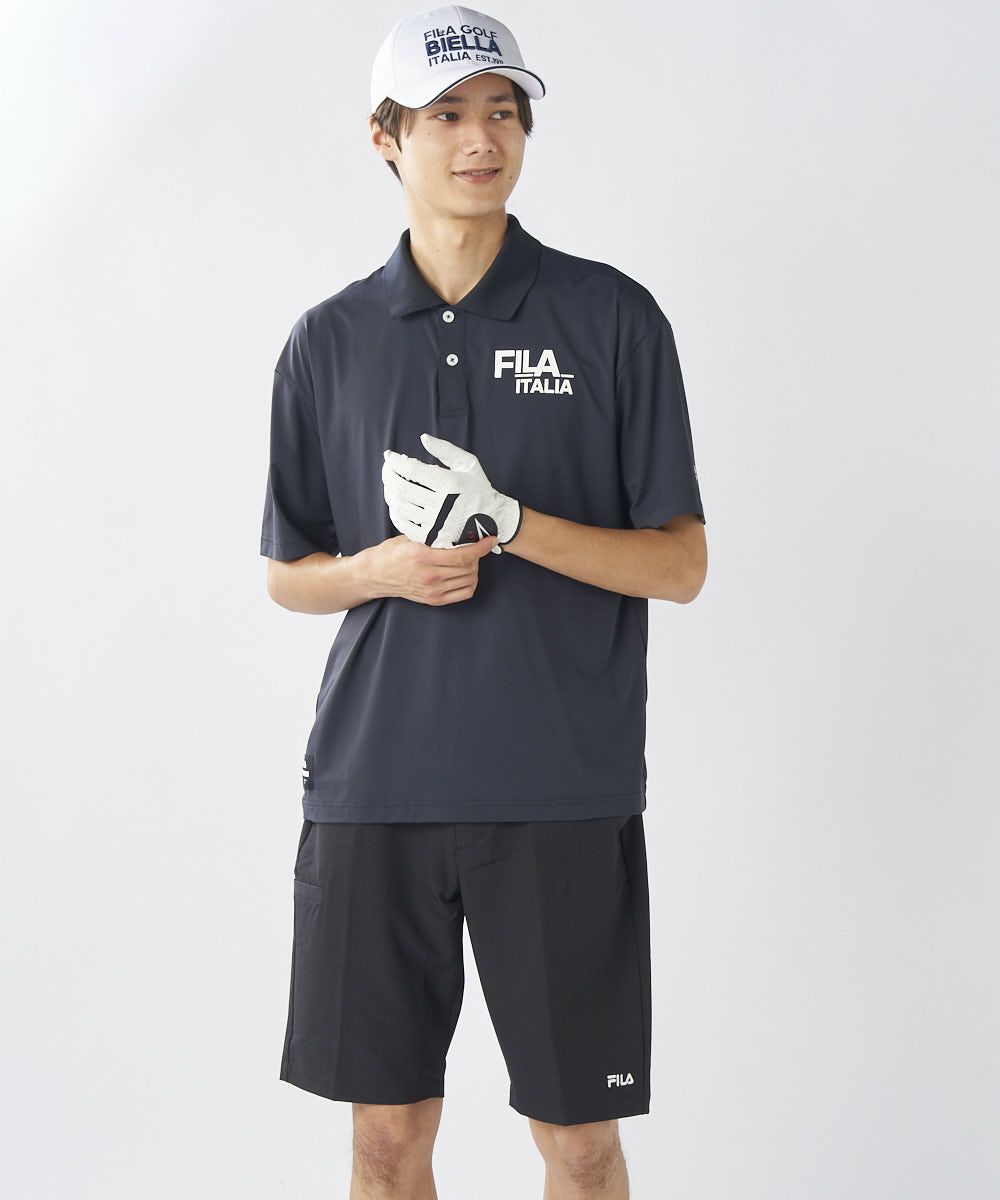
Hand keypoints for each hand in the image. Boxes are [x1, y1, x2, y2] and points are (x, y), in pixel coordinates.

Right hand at [366, 533, 497, 604]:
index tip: (490, 540)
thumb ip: (433, 535)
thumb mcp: (410, 537)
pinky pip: (464, 593)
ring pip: (469, 579)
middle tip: (477, 546)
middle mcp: (430, 576)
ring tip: (470, 558)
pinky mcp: (434, 600)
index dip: (481, 547)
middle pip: (469, 567)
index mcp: (423, 557)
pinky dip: (471, 582)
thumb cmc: (391, 553)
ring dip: (475, 568)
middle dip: (478, 555)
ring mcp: (433, 590)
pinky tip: (467, 573)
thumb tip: (458, 527)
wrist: (374, 575)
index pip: (462, 554)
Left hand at [381, 433, 521, 554]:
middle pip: (401, 488)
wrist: (494, 521)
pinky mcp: (433, 538)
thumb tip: (422, 438)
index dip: (395, 461)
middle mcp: (441, 505)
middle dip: (388, 475)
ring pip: (400, 506)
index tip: (389, 456)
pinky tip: (397, 503)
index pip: (411, 470)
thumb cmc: (479, 489)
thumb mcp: (468, 464)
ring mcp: (436, 523)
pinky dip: (395, 512)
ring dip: (390, 492)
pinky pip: (404, 524)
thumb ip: (445, 449)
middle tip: (387, 468)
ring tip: (391, 484)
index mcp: (450, 483)